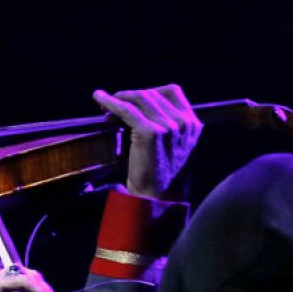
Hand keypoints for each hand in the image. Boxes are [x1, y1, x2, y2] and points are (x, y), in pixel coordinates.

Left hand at [91, 85, 202, 199]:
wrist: (158, 200)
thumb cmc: (161, 176)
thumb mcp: (174, 146)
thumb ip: (167, 126)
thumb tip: (139, 107)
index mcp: (192, 124)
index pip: (172, 92)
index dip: (150, 91)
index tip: (133, 98)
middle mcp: (184, 123)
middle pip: (153, 93)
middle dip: (131, 96)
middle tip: (114, 104)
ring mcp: (170, 127)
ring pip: (140, 98)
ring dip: (120, 98)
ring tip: (105, 104)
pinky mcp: (151, 133)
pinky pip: (127, 109)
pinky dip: (111, 102)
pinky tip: (100, 99)